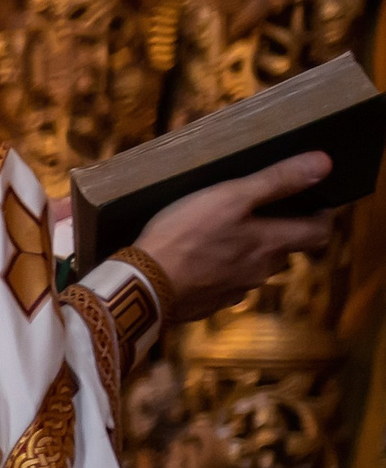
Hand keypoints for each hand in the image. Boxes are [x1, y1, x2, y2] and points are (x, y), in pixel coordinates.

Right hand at [130, 152, 334, 322]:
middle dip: (278, 234)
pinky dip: (219, 273)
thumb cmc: (185, 235)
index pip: (318, 233)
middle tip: (257, 215)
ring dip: (247, 254)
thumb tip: (324, 163)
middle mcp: (260, 271)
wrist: (143, 284)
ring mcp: (235, 291)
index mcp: (270, 243)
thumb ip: (277, 180)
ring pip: (254, 269)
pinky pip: (225, 286)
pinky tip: (197, 263)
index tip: (314, 205)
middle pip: (284, 251)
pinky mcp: (209, 304)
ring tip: (221, 238)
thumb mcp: (230, 196)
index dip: (321, 217)